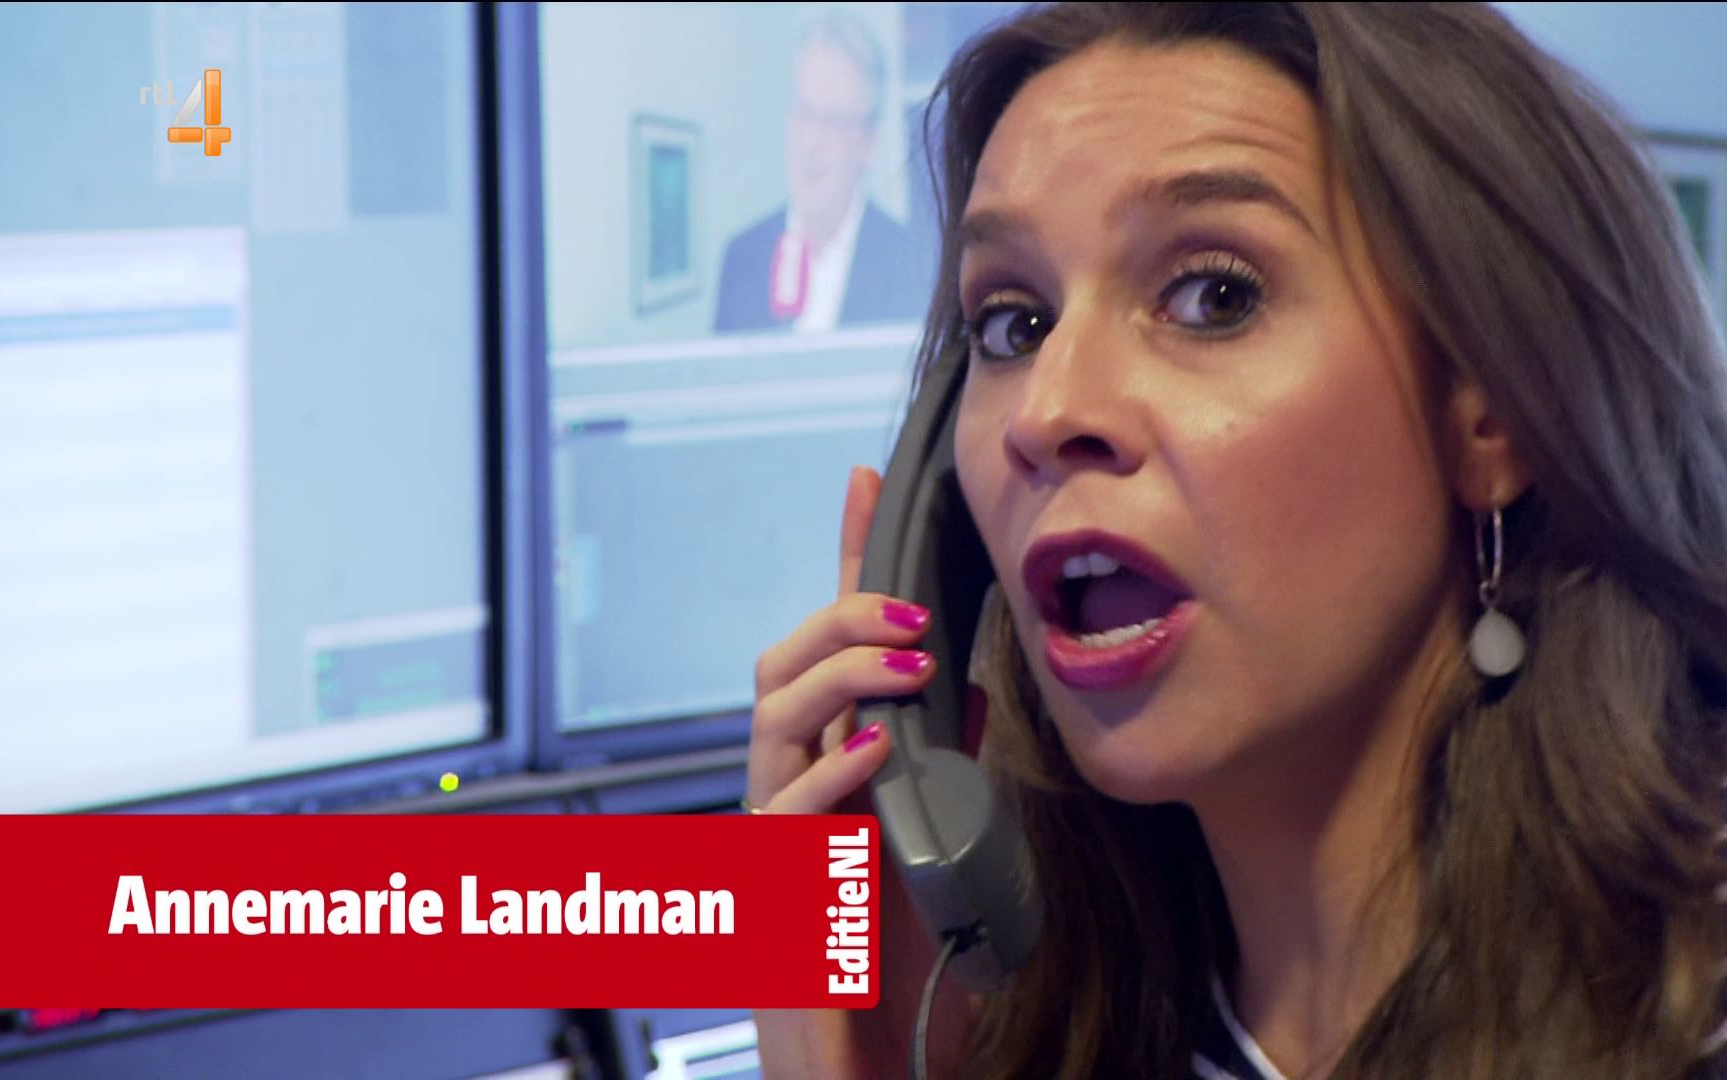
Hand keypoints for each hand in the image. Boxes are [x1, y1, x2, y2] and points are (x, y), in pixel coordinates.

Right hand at [746, 466, 978, 1077]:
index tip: (864, 483)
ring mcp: (772, 845)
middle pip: (780, 669)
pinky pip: (783, 819)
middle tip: (914, 614)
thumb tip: (958, 670)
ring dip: (840, 682)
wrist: (871, 1069)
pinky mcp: (773, 898)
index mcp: (829, 770)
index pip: (829, 648)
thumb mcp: (933, 836)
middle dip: (842, 623)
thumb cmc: (896, 964)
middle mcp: (789, 795)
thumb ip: (934, 755)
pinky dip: (828, 777)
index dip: (843, 563)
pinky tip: (874, 754)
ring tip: (905, 667)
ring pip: (769, 722)